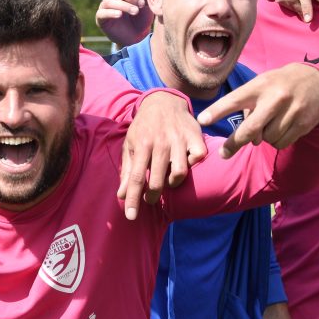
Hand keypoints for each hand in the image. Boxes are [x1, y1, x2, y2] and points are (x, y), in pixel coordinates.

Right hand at [96, 0, 152, 45]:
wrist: (137, 37)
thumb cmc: (142, 18)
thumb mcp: (147, 5)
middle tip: (141, 4)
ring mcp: (104, 7)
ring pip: (109, 0)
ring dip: (124, 5)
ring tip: (135, 11)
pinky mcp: (101, 19)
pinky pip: (102, 12)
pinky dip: (111, 12)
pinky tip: (120, 15)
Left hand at [118, 92, 206, 219]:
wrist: (163, 102)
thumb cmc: (143, 128)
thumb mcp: (129, 145)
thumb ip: (126, 170)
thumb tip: (121, 195)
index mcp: (141, 145)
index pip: (134, 177)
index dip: (132, 199)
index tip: (131, 216)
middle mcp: (160, 142)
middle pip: (157, 180)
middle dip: (152, 196)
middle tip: (150, 199)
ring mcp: (179, 139)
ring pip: (180, 173)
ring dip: (172, 183)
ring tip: (167, 179)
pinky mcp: (195, 136)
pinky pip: (197, 158)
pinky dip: (192, 164)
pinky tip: (185, 162)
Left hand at [197, 63, 318, 157]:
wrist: (314, 80)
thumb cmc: (276, 85)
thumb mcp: (260, 85)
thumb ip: (248, 107)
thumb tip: (248, 140)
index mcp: (259, 86)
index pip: (234, 100)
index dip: (217, 111)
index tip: (201, 120)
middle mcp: (275, 98)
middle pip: (250, 129)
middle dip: (234, 143)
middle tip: (223, 154)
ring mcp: (291, 111)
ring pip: (267, 139)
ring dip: (263, 138)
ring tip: (268, 125)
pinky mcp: (304, 123)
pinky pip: (282, 143)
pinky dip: (277, 140)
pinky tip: (281, 128)